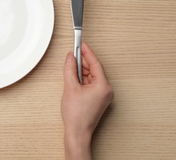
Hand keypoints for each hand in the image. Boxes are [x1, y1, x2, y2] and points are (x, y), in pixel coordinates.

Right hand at [61, 42, 113, 159]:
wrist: (77, 132)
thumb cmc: (76, 115)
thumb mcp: (70, 87)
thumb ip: (70, 69)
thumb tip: (70, 58)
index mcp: (103, 86)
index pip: (95, 63)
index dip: (86, 52)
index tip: (81, 43)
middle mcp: (106, 90)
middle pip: (93, 69)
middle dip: (82, 61)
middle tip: (72, 53)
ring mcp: (103, 95)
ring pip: (91, 76)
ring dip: (81, 70)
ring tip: (70, 66)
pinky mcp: (98, 99)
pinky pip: (90, 83)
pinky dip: (82, 78)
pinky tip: (74, 76)